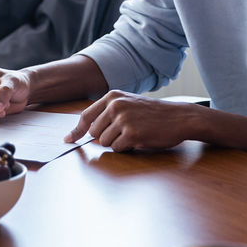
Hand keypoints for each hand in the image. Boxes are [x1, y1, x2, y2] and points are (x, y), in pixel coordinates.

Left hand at [64, 90, 200, 150]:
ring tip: (134, 134)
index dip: (76, 130)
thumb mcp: (128, 103)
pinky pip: (118, 149)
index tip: (68, 139)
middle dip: (105, 137)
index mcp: (112, 97)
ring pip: (105, 142)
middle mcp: (115, 106)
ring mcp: (123, 119)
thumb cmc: (153, 113)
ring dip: (117, 143)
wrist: (179, 117)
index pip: (86, 116)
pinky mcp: (132, 134)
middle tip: (124, 132)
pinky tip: (140, 139)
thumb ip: (108, 112)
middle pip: (94, 132)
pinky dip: (127, 148)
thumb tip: (86, 130)